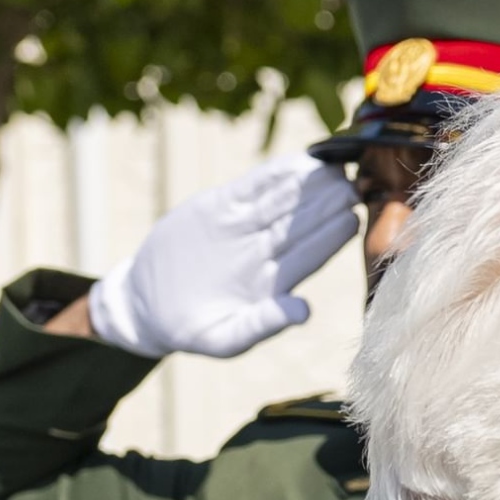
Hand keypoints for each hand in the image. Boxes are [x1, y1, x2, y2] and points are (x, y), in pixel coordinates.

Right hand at [82, 149, 359, 358]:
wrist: (147, 305)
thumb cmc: (193, 330)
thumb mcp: (223, 337)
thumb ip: (262, 325)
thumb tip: (304, 312)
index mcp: (275, 282)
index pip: (310, 255)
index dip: (330, 237)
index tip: (351, 218)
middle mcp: (265, 251)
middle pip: (301, 223)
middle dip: (327, 203)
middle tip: (352, 182)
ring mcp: (243, 226)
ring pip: (281, 200)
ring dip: (307, 183)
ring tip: (333, 166)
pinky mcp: (218, 207)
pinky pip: (251, 187)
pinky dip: (273, 174)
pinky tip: (298, 161)